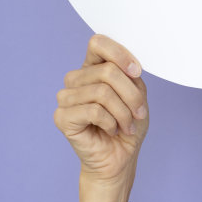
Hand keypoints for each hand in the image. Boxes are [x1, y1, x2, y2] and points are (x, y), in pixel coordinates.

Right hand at [54, 33, 148, 187]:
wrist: (119, 159)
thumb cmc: (127, 127)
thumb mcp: (137, 96)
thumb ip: (130, 77)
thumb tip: (127, 67)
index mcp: (92, 68)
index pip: (98, 43)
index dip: (120, 54)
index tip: (137, 72)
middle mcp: (76, 79)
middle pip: (108, 71)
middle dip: (131, 95)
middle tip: (138, 114)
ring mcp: (66, 97)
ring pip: (102, 92)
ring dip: (123, 112)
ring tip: (127, 126)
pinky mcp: (62, 117)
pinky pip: (94, 111)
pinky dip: (111, 123)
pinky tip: (112, 130)